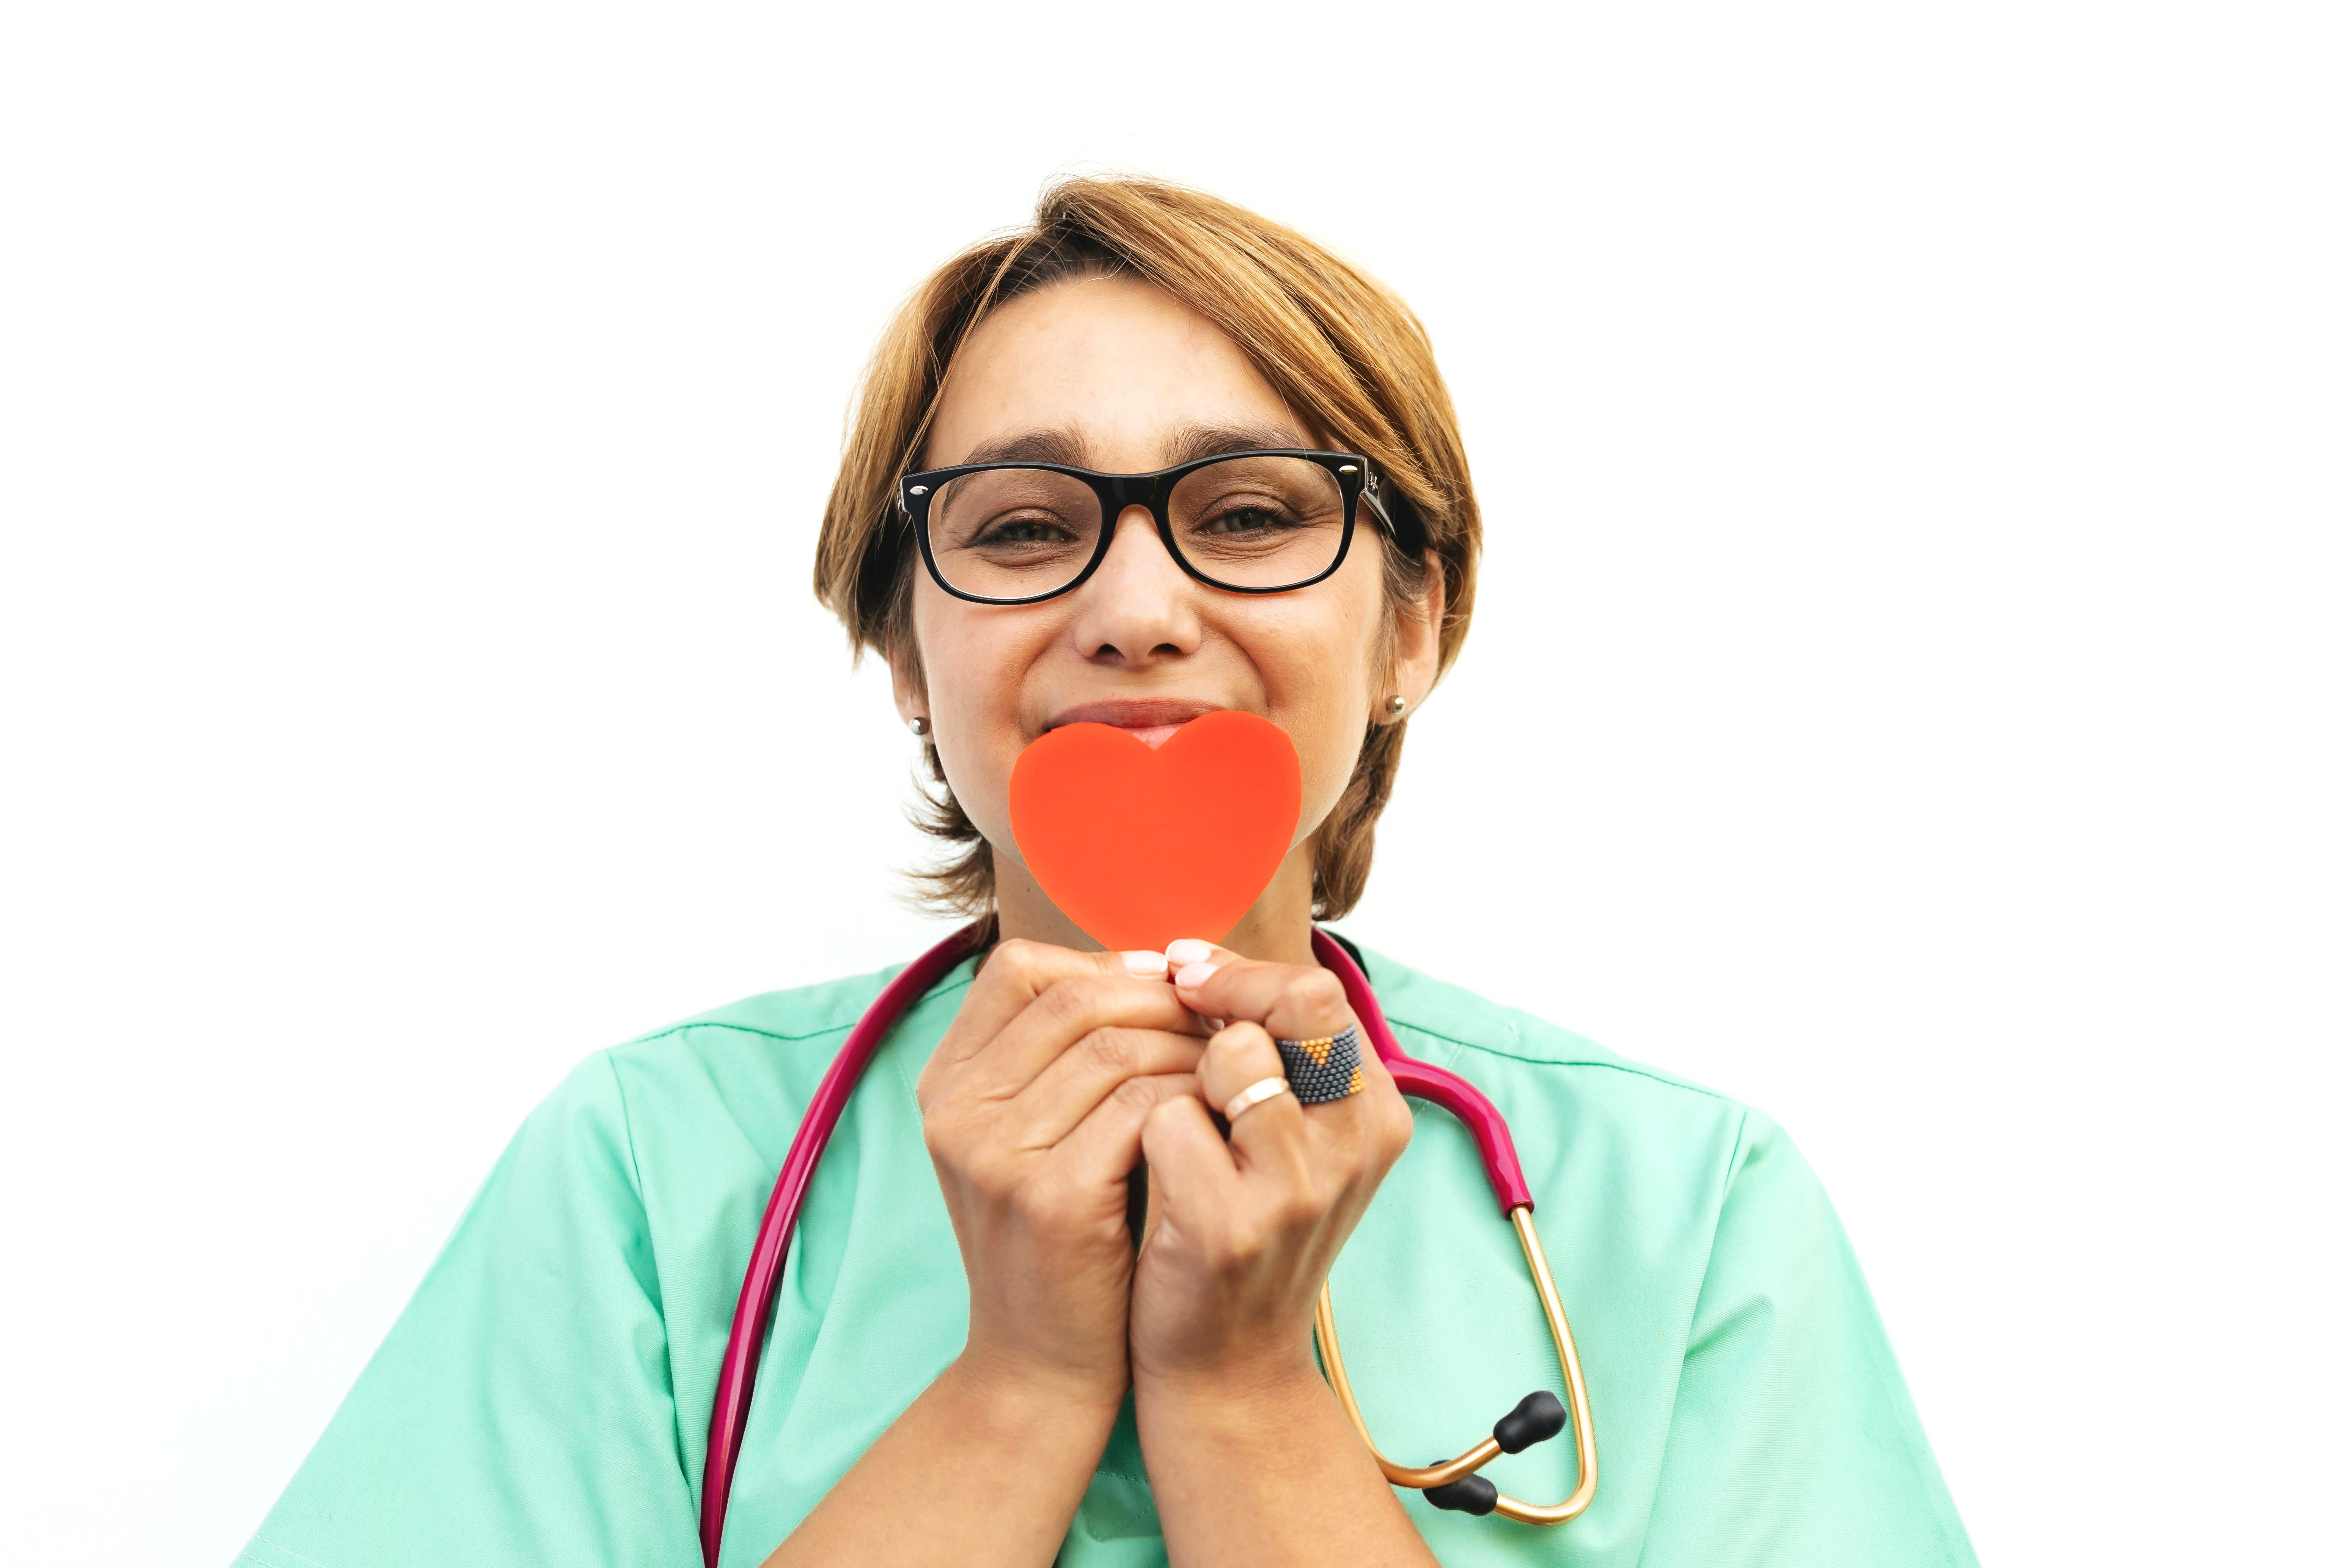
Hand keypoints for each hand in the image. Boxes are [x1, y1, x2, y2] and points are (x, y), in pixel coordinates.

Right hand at [915, 938, 1208, 1405]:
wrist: (1041, 1364)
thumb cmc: (1063, 1236)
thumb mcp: (1035, 1135)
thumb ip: (1065, 1055)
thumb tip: (1158, 967)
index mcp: (946, 1082)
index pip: (1017, 969)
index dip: (1102, 962)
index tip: (1166, 984)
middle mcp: (956, 1109)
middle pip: (1076, 1000)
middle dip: (1163, 999)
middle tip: (1221, 1017)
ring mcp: (995, 1153)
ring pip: (1117, 1047)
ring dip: (1189, 1046)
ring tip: (1230, 1064)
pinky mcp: (1049, 1197)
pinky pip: (1142, 1107)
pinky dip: (1193, 1099)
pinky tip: (1221, 1114)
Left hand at [1128, 943, 1415, 1394]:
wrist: (1224, 1366)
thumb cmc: (1237, 1227)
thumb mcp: (1281, 1140)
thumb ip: (1268, 1055)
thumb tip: (1188, 958)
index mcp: (1376, 1114)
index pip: (1322, 993)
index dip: (1246, 972)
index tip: (1186, 972)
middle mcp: (1355, 1146)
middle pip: (1296, 1005)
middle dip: (1222, 996)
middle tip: (1169, 1006)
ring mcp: (1300, 1187)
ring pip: (1230, 1054)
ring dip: (1179, 1067)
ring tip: (1164, 1109)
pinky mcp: (1233, 1224)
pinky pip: (1169, 1119)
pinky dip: (1143, 1131)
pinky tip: (1142, 1170)